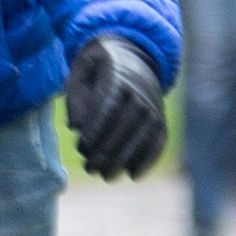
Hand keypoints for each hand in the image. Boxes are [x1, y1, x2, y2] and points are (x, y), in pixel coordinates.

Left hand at [64, 36, 167, 179]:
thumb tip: (76, 127)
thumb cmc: (96, 69)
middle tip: (90, 168)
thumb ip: (74, 96)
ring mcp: (154, 105)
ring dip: (125, 158)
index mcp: (117, 74)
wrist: (131, 59)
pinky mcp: (161, 119)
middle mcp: (140, 90)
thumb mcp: (80, 71)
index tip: (83, 144)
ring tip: (106, 176)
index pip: (108, 103)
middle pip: (125, 123)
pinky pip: (158, 140)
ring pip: (142, 135)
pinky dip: (148, 159)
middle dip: (107, 149)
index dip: (97, 125)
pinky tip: (133, 175)